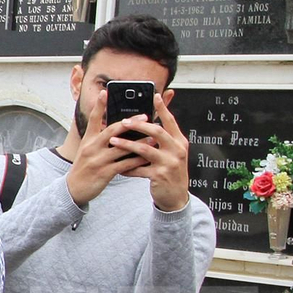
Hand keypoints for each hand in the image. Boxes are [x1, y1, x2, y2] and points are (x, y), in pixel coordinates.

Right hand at [65, 91, 149, 206]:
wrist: (73, 188)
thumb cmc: (84, 168)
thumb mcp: (86, 149)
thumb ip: (99, 137)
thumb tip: (115, 127)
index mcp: (88, 140)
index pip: (93, 119)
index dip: (99, 105)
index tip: (105, 92)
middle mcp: (92, 147)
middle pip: (112, 131)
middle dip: (130, 122)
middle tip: (145, 116)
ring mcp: (98, 160)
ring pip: (122, 148)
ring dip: (139, 142)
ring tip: (153, 137)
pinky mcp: (104, 172)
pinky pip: (124, 164)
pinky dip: (137, 161)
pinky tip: (147, 158)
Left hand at [113, 91, 190, 211]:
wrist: (176, 197)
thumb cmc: (170, 171)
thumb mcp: (171, 153)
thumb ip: (163, 139)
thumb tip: (150, 122)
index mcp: (180, 141)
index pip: (171, 121)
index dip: (164, 108)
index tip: (155, 96)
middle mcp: (177, 150)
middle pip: (157, 132)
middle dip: (139, 125)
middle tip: (124, 121)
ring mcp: (169, 163)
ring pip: (145, 149)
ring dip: (127, 144)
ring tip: (113, 141)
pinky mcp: (159, 175)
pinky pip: (139, 169)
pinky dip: (127, 167)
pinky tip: (117, 166)